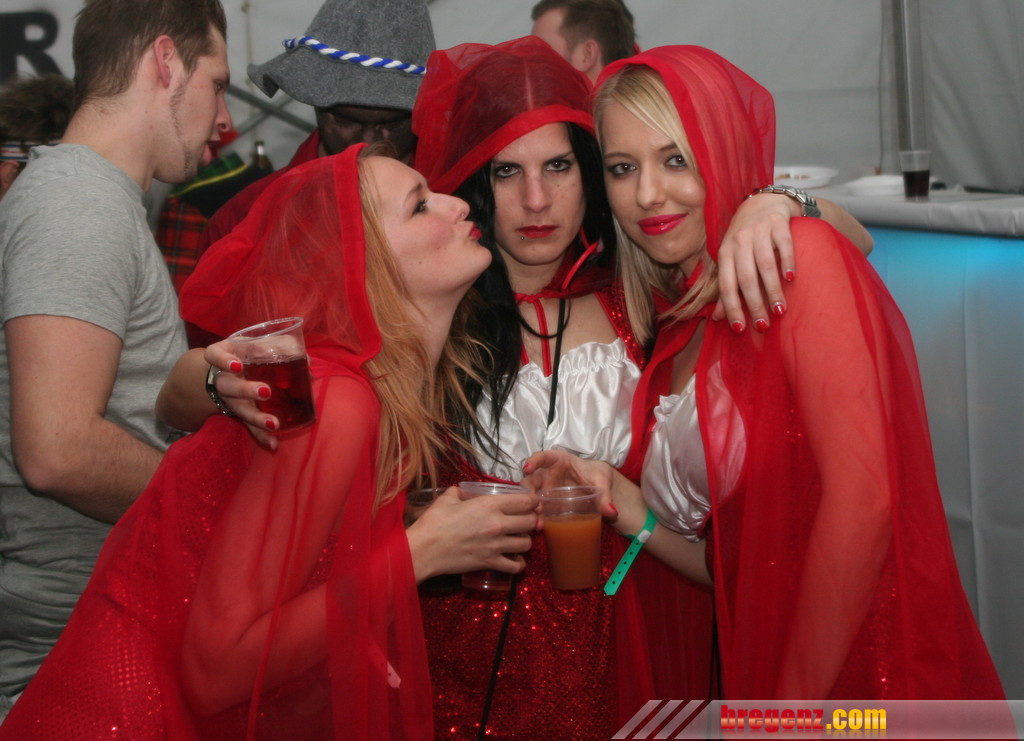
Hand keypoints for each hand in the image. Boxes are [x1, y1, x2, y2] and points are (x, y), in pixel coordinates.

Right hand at [204, 341, 279, 449]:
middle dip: (245, 390)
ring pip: (238, 409)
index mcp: (225, 356)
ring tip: (273, 424)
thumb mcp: (259, 344)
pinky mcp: (239, 412)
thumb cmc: (248, 353)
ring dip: (256, 417)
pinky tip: (272, 444)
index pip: (214, 355)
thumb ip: (282, 348)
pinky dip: (260, 435)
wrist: (228, 371)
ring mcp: (230, 398)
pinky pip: (248, 425)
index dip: (222, 360)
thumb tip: (306, 361)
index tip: (237, 366)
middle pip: (227, 386)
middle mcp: (224, 378)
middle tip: (266, 392)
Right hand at [407, 487, 538, 580]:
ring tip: (518, 539)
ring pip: (527, 543)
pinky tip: (514, 558)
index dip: (533, 501)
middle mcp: (497, 524)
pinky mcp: (490, 563)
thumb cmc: (434, 522)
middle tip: (526, 520)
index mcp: (489, 505)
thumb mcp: (447, 498)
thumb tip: (464, 491)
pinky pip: (516, 566)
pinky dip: (519, 563)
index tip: (531, 502)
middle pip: (531, 521)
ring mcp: (495, 545)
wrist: (423, 549)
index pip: (525, 501)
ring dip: (525, 541)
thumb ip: (460, 492)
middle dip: (532, 519)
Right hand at [521, 450, 616, 518]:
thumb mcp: (602, 481)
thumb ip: (605, 494)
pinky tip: (540, 527)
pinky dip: (537, 517)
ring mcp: (546, 489)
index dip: (533, 461)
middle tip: (535, 505)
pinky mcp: (548, 503)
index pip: (543, 457)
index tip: (527, 468)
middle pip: (531, 479)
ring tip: (537, 521)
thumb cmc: (597, 475)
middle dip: (529, 492)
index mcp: (559, 461)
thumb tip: (612, 512)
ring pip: (531, 496)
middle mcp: (548, 474)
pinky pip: (538, 508)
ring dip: (530, 507)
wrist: (598, 487)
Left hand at [712, 192, 795, 331]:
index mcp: (725, 253)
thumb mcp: (731, 260)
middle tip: (763, 326)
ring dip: (772, 290)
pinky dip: (787, 261)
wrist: (762, 203)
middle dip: (754, 304)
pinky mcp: (778, 223)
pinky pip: (783, 244)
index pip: (726, 285)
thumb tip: (717, 318)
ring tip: (780, 310)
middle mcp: (739, 242)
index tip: (740, 329)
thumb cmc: (745, 238)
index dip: (732, 307)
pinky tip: (791, 278)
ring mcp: (758, 231)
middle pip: (746, 278)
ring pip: (764, 264)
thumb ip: (727, 288)